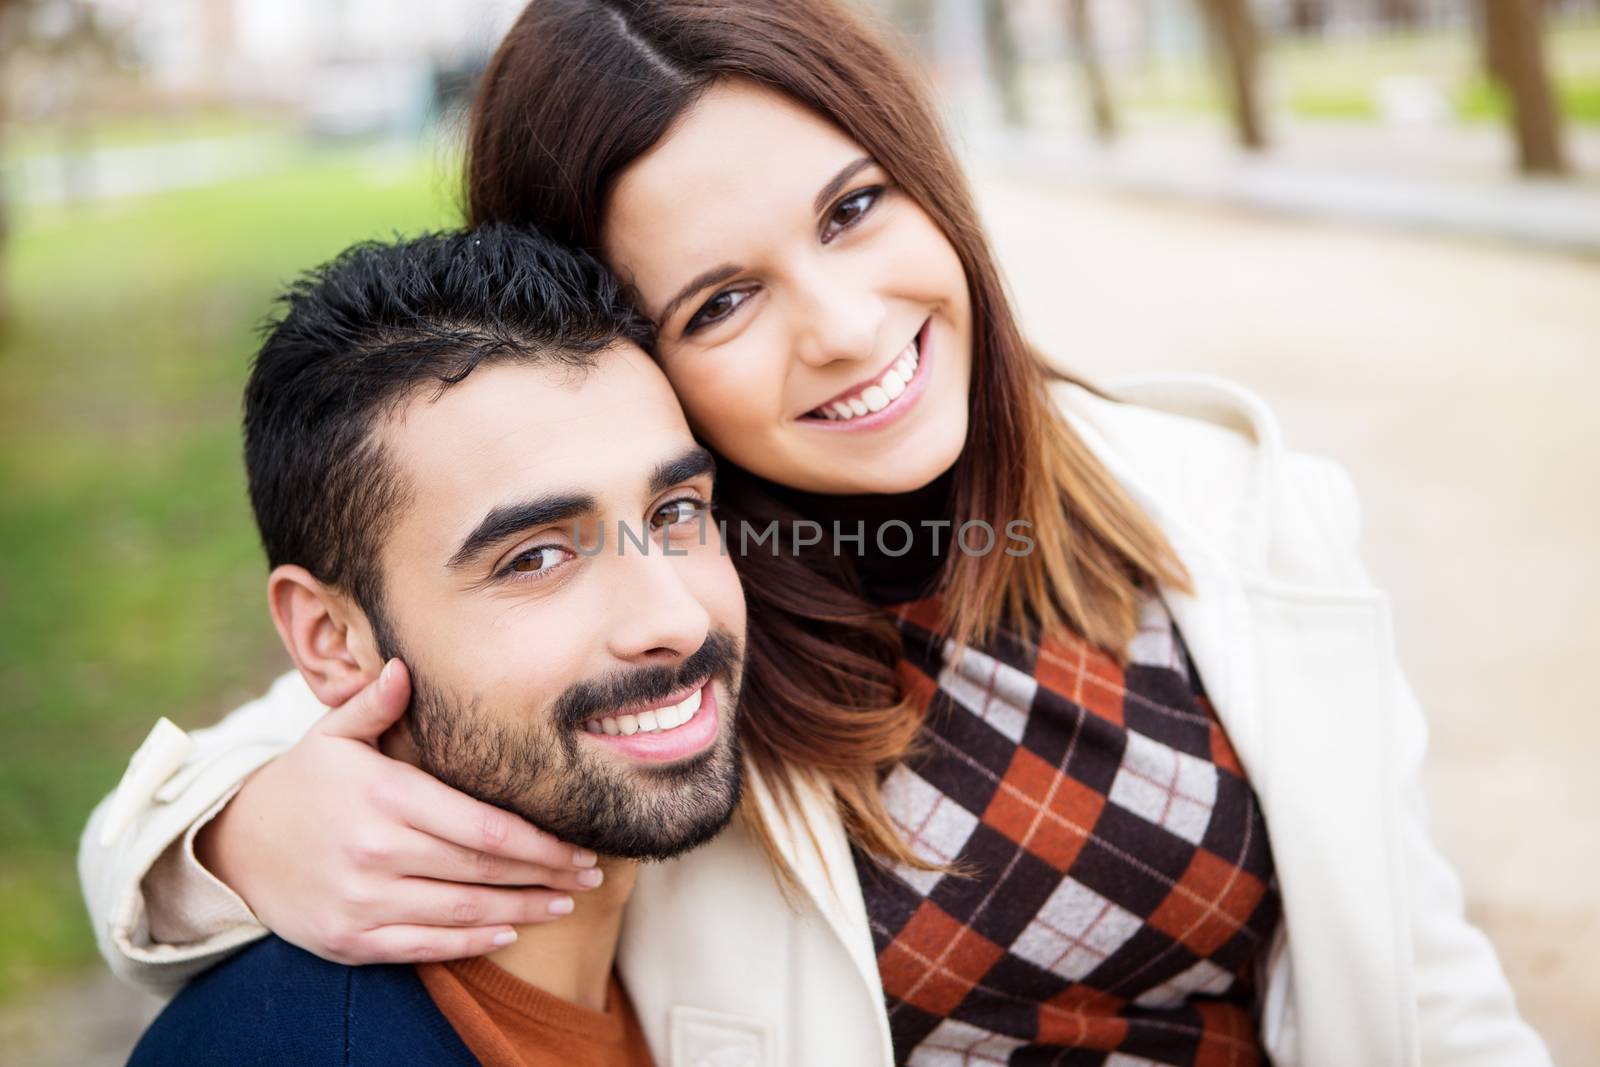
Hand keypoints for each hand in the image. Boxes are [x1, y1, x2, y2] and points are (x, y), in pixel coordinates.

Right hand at [195, 660, 600, 963]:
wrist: (235, 847)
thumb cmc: (303, 783)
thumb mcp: (332, 734)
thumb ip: (377, 703)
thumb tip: (407, 666)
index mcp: (384, 797)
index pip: (483, 825)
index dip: (540, 842)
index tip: (579, 845)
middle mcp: (376, 852)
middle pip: (483, 869)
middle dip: (545, 874)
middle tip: (589, 875)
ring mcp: (363, 901)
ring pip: (463, 912)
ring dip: (522, 910)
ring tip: (565, 902)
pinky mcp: (350, 939)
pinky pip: (425, 947)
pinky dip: (473, 943)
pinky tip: (508, 930)